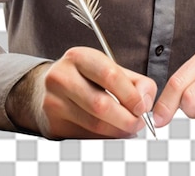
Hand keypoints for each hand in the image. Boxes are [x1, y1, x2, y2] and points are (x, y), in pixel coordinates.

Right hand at [6, 47, 156, 138]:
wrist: (49, 88)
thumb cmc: (88, 77)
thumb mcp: (111, 69)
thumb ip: (136, 82)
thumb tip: (145, 102)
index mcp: (79, 57)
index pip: (109, 75)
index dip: (130, 94)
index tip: (143, 107)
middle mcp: (61, 76)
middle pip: (100, 104)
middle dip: (125, 118)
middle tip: (138, 123)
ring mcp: (53, 101)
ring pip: (93, 124)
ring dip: (117, 131)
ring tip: (128, 129)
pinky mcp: (52, 123)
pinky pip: (84, 136)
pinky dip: (103, 138)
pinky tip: (111, 132)